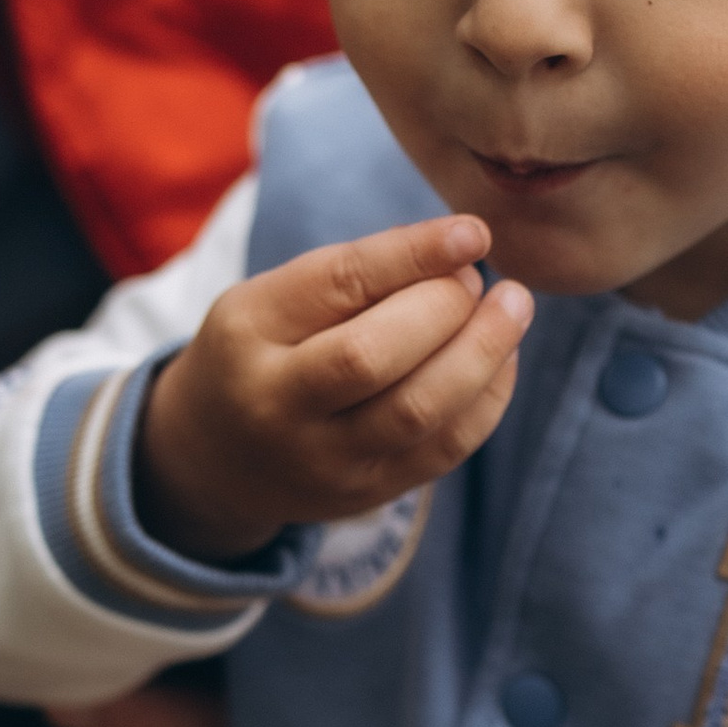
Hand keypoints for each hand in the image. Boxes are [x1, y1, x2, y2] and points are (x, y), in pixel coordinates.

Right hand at [137, 215, 531, 561]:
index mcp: (248, 332)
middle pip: (373, 355)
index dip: (414, 255)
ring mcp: (323, 460)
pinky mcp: (366, 493)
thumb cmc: (259, 353)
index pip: (337, 286)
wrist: (215, 460)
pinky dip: (487, 398)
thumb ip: (350, 276)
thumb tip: (459, 248)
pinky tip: (502, 359)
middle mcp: (277, 404)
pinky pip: (443, 450)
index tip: (472, 232)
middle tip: (477, 278)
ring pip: (417, 410)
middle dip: (445, 307)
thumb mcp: (269, 299)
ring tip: (513, 307)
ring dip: (483, 351)